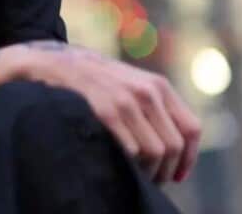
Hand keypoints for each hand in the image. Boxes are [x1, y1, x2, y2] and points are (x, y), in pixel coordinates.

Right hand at [15, 40, 201, 183]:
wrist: (50, 62)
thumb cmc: (90, 79)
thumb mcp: (128, 82)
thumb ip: (153, 104)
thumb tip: (174, 143)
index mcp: (158, 85)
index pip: (191, 128)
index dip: (188, 157)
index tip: (176, 174)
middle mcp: (147, 91)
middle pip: (174, 145)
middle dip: (165, 169)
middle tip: (151, 179)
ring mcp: (125, 99)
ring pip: (155, 150)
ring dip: (147, 170)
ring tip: (135, 175)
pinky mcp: (104, 109)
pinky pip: (131, 149)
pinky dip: (128, 162)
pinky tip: (117, 161)